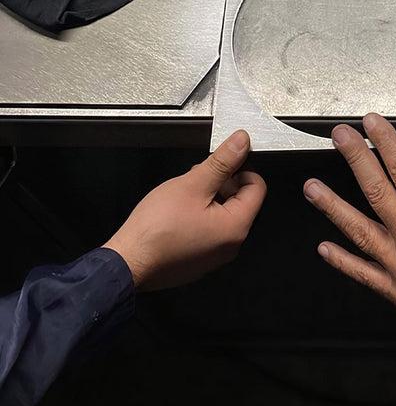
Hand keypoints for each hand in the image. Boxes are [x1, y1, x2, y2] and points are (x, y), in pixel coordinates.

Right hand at [103, 130, 265, 290]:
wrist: (129, 262)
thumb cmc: (156, 230)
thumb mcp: (192, 185)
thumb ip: (222, 162)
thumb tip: (241, 143)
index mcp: (236, 227)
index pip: (257, 187)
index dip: (242, 168)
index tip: (224, 161)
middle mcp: (231, 246)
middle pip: (242, 202)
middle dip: (224, 183)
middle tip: (200, 176)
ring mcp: (215, 256)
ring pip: (224, 216)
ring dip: (211, 198)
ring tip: (187, 193)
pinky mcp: (199, 260)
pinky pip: (210, 232)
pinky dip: (201, 217)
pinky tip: (180, 212)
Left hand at [303, 114, 395, 353]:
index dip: (386, 142)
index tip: (371, 125)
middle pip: (376, 191)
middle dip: (355, 160)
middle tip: (339, 138)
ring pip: (359, 230)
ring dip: (333, 207)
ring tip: (312, 188)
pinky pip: (363, 274)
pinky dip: (342, 260)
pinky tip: (325, 248)